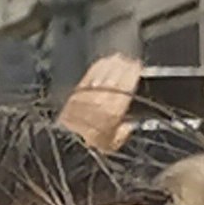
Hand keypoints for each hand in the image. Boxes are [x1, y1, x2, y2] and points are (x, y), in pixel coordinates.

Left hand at [51, 42, 145, 158]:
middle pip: (115, 76)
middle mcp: (102, 98)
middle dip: (123, 66)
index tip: (137, 65)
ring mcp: (88, 93)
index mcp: (115, 110)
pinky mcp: (76, 93)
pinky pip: (90, 76)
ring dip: (111, 64)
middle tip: (128, 59)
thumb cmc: (89, 146)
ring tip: (117, 58)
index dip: (133, 73)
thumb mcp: (113, 144)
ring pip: (103, 73)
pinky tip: (100, 63)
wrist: (66, 144)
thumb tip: (128, 127)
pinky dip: (96, 68)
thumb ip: (123, 133)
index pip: (127, 85)